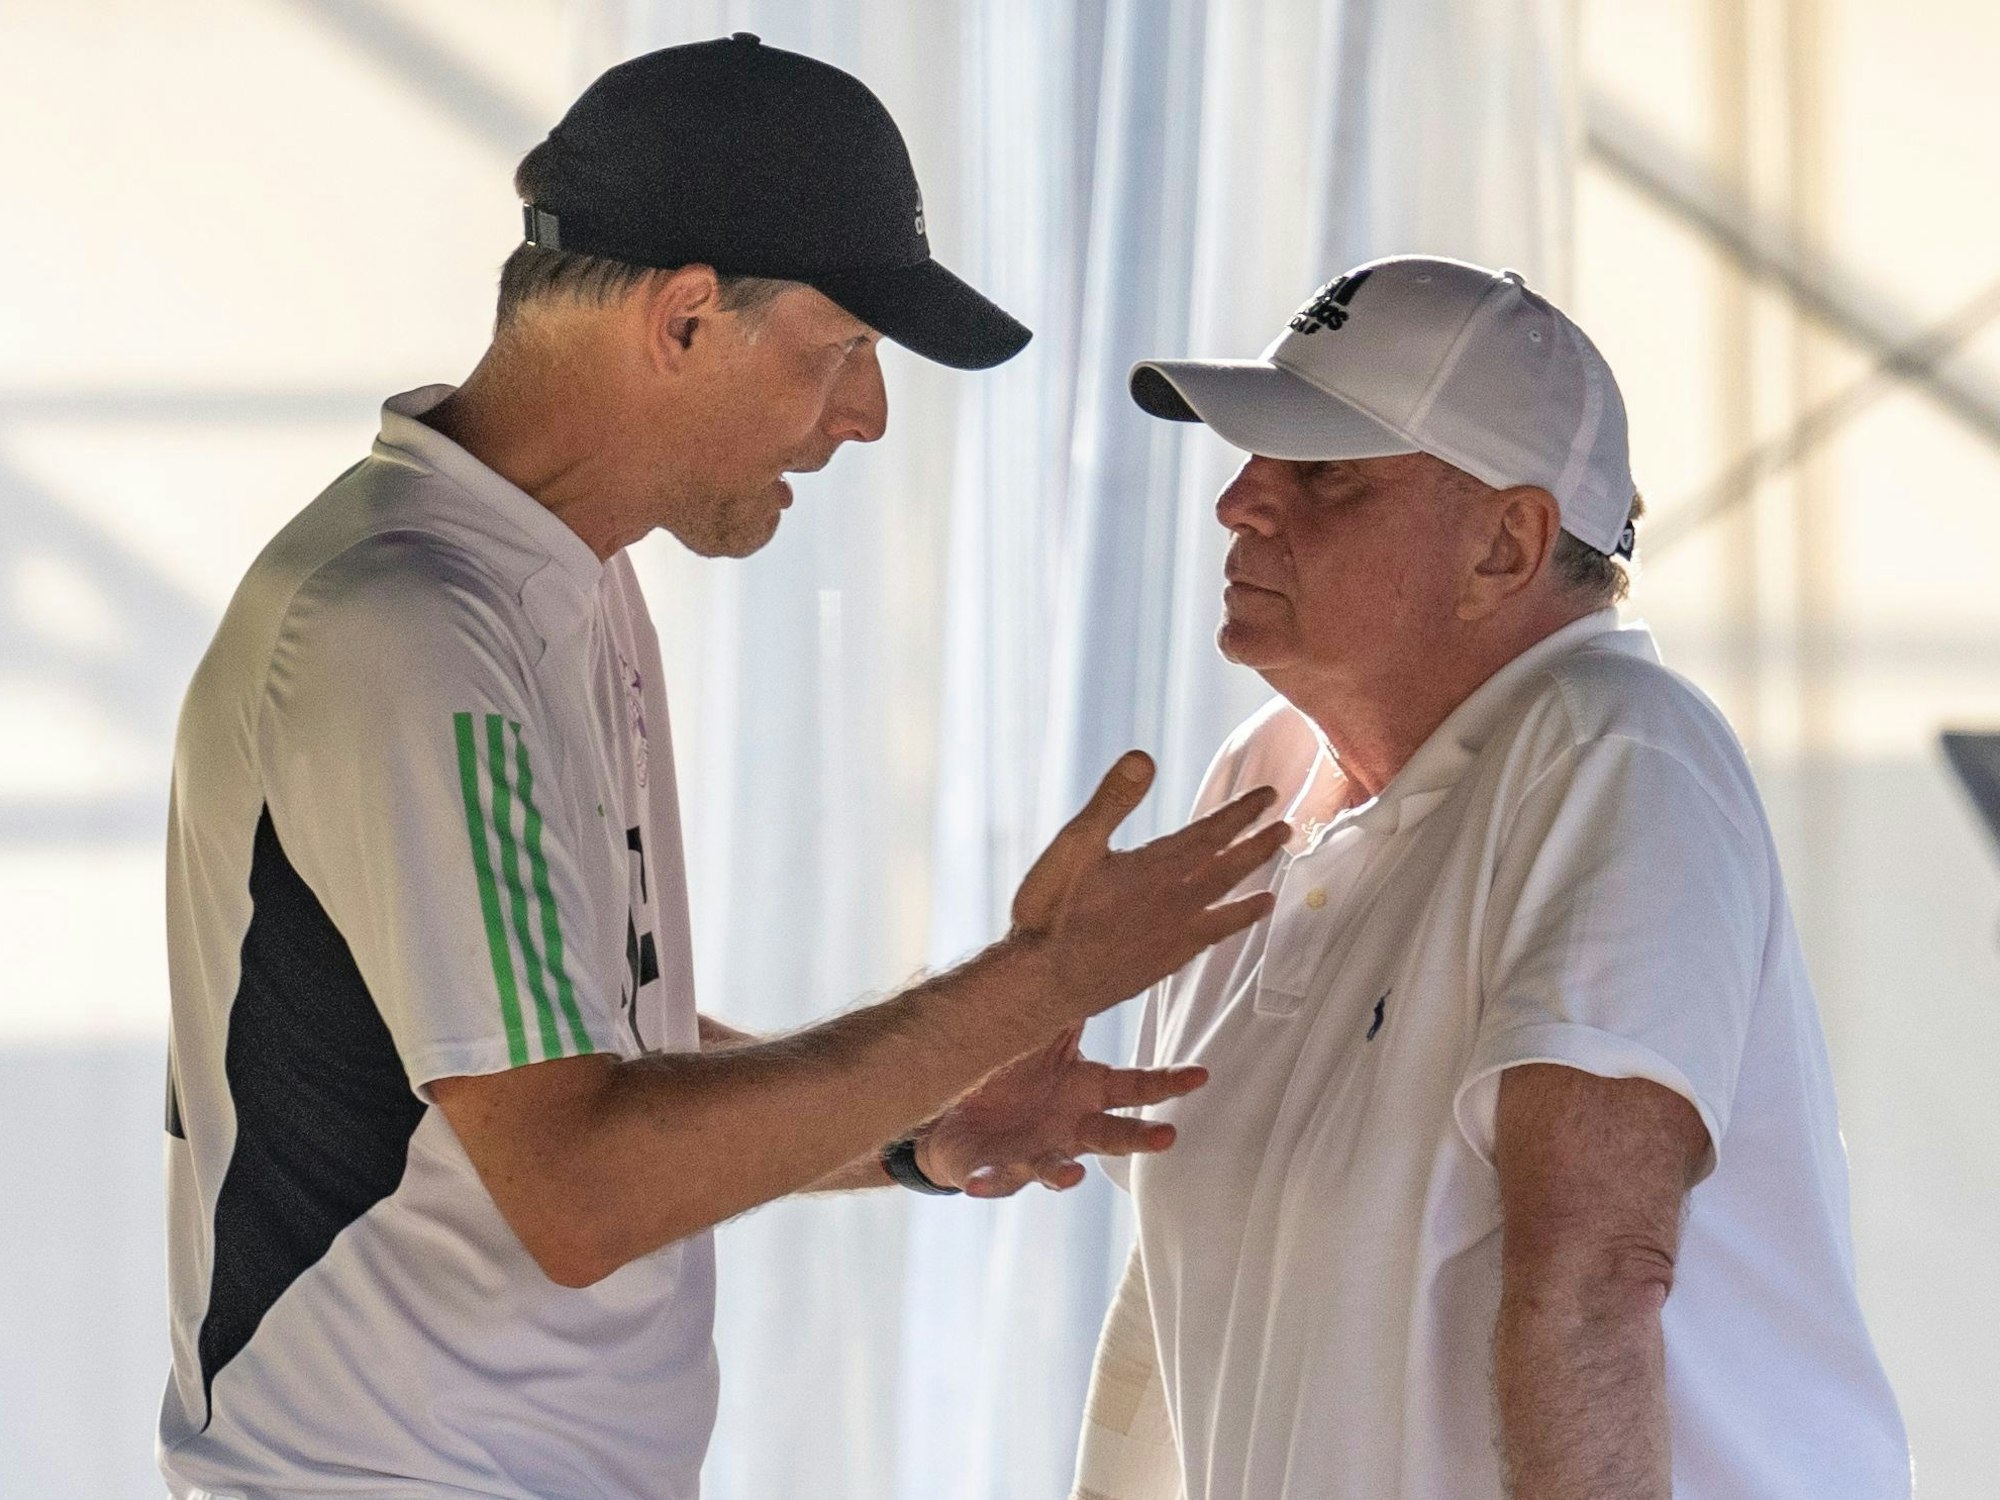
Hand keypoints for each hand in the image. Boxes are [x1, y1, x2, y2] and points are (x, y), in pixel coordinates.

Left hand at [916, 1025, 1208, 1195]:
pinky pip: (995, 1178)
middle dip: (1139, 1137)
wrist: (955, 1099)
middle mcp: (1070, 1126)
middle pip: (1112, 1135)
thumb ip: (1072, 1001)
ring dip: (1064, 1173)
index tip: (1200, 1075)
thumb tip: (1106, 951)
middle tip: (1167, 1135)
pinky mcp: (996, 1170)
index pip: (1135, 1086)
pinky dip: (990, 1182)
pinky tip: (977, 1183)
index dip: (1169, 1082)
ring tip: (1072, 1173)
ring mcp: (1036, 1152)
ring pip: (1056, 1168)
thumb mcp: (1042, 1028)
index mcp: (1086, 1090)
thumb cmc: (1009, 1064)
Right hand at [1009, 751, 1285, 1024]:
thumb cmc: (1050, 911)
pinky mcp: (1160, 965)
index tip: (1269, 795)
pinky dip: (1223, 934)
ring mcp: (1171, 938)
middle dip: (1258, 847)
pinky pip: (1206, 944)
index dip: (1242, 812)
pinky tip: (1221, 935)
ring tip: (1272, 894)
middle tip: (1286, 830)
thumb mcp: (1073, 844)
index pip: (1211, 834)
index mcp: (1156, 868)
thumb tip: (1144, 758)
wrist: (1043, 982)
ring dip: (1250, 896)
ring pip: (1224, 911)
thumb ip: (1112, 801)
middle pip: (1228, 870)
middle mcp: (1174, 903)